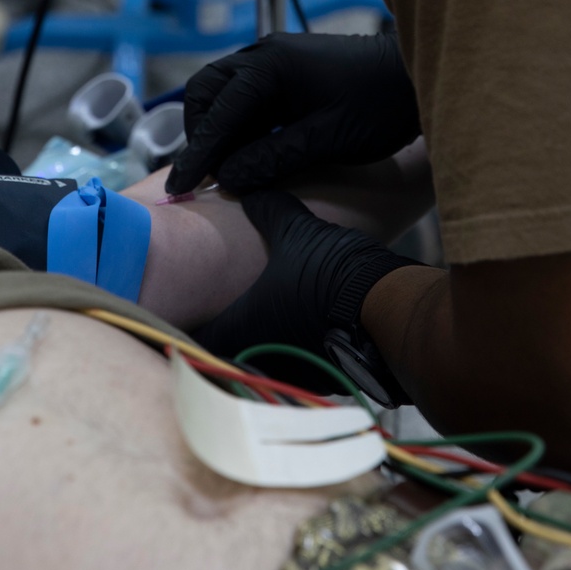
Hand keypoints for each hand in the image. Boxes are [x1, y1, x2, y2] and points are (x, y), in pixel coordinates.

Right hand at [166, 32, 420, 196]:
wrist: (420, 77)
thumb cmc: (380, 105)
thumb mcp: (327, 139)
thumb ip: (273, 157)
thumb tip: (227, 177)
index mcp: (270, 66)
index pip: (218, 112)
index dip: (198, 153)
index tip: (181, 187)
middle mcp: (265, 55)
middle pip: (208, 91)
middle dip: (202, 133)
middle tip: (208, 174)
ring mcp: (276, 61)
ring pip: (226, 94)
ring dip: (221, 130)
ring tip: (229, 170)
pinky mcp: (288, 72)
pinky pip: (249, 98)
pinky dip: (241, 126)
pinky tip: (252, 155)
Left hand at [195, 190, 415, 390]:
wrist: (387, 307)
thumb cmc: (329, 271)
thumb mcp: (295, 230)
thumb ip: (268, 210)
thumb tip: (252, 190)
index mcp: (240, 329)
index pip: (193, 342)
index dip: (184, 328)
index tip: (183, 313)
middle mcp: (259, 360)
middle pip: (227, 355)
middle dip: (226, 336)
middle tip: (222, 311)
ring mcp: (292, 375)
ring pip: (263, 363)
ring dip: (262, 346)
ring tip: (267, 318)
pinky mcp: (323, 379)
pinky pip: (296, 366)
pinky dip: (294, 350)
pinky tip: (304, 327)